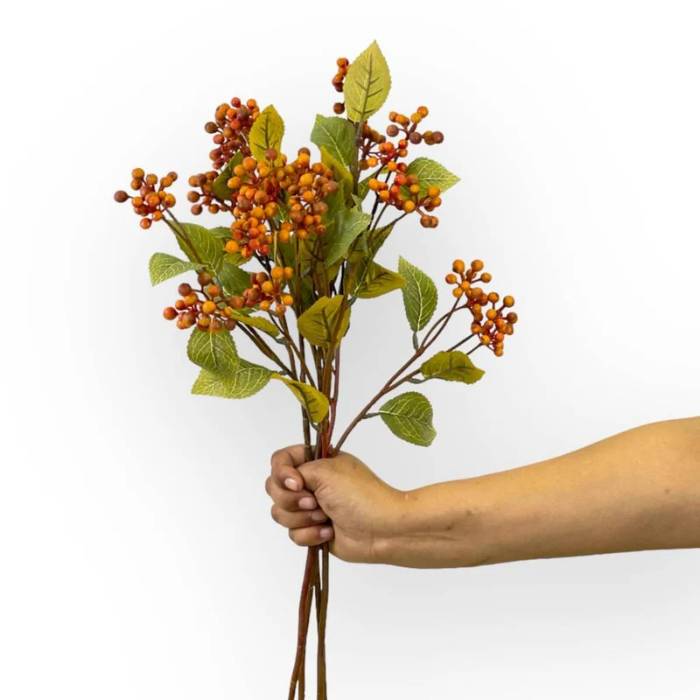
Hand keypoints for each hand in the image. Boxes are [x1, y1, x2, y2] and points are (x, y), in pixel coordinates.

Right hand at [265, 446, 404, 563]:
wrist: (382, 530)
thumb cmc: (359, 495)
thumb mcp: (325, 470)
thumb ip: (295, 471)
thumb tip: (287, 486)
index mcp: (316, 462)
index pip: (280, 460)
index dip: (282, 473)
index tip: (296, 483)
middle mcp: (311, 483)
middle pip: (274, 489)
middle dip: (293, 500)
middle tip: (315, 502)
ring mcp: (310, 508)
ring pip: (280, 514)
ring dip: (303, 518)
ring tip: (326, 518)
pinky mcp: (312, 531)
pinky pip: (293, 534)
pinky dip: (310, 535)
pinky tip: (329, 533)